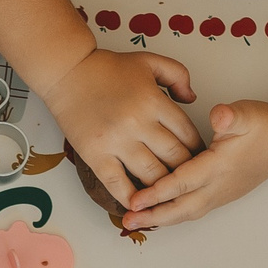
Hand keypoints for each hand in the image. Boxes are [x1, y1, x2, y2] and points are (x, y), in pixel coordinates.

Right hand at [41, 47, 199, 204]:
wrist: (67, 72)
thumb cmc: (106, 68)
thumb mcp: (149, 61)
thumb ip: (178, 75)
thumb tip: (192, 99)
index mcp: (155, 101)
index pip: (188, 135)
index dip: (198, 151)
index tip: (200, 160)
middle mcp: (139, 124)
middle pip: (175, 159)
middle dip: (186, 173)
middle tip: (189, 181)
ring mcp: (117, 142)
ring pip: (152, 176)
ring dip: (163, 189)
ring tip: (169, 195)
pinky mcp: (96, 156)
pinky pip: (118, 184)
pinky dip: (131, 199)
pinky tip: (139, 206)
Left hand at [127, 99, 267, 228]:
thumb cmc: (264, 126)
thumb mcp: (247, 114)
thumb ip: (231, 117)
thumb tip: (218, 116)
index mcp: (219, 166)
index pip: (183, 183)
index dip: (157, 193)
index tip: (135, 200)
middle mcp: (218, 187)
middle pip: (181, 208)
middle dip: (152, 216)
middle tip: (127, 221)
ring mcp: (220, 195)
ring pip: (186, 214)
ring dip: (160, 220)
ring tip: (134, 222)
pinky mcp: (220, 197)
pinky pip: (192, 211)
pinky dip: (172, 216)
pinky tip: (155, 215)